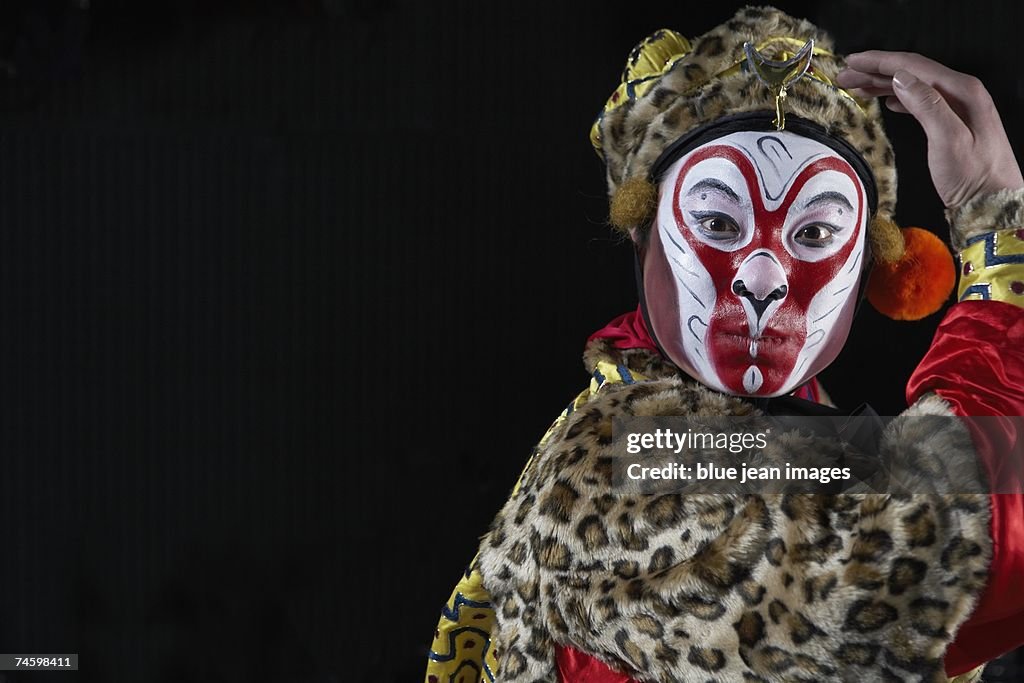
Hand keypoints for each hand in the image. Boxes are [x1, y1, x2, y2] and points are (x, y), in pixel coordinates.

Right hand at [836, 50, 1022, 209]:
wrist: (991, 201)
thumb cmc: (974, 177)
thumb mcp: (949, 139)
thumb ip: (927, 105)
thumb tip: (902, 79)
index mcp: (961, 91)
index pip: (912, 66)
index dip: (879, 61)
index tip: (854, 60)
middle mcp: (961, 93)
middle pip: (910, 73)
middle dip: (875, 71)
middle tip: (846, 74)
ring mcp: (957, 107)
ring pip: (913, 86)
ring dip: (883, 84)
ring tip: (858, 86)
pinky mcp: (952, 122)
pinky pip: (920, 101)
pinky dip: (899, 98)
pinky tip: (889, 101)